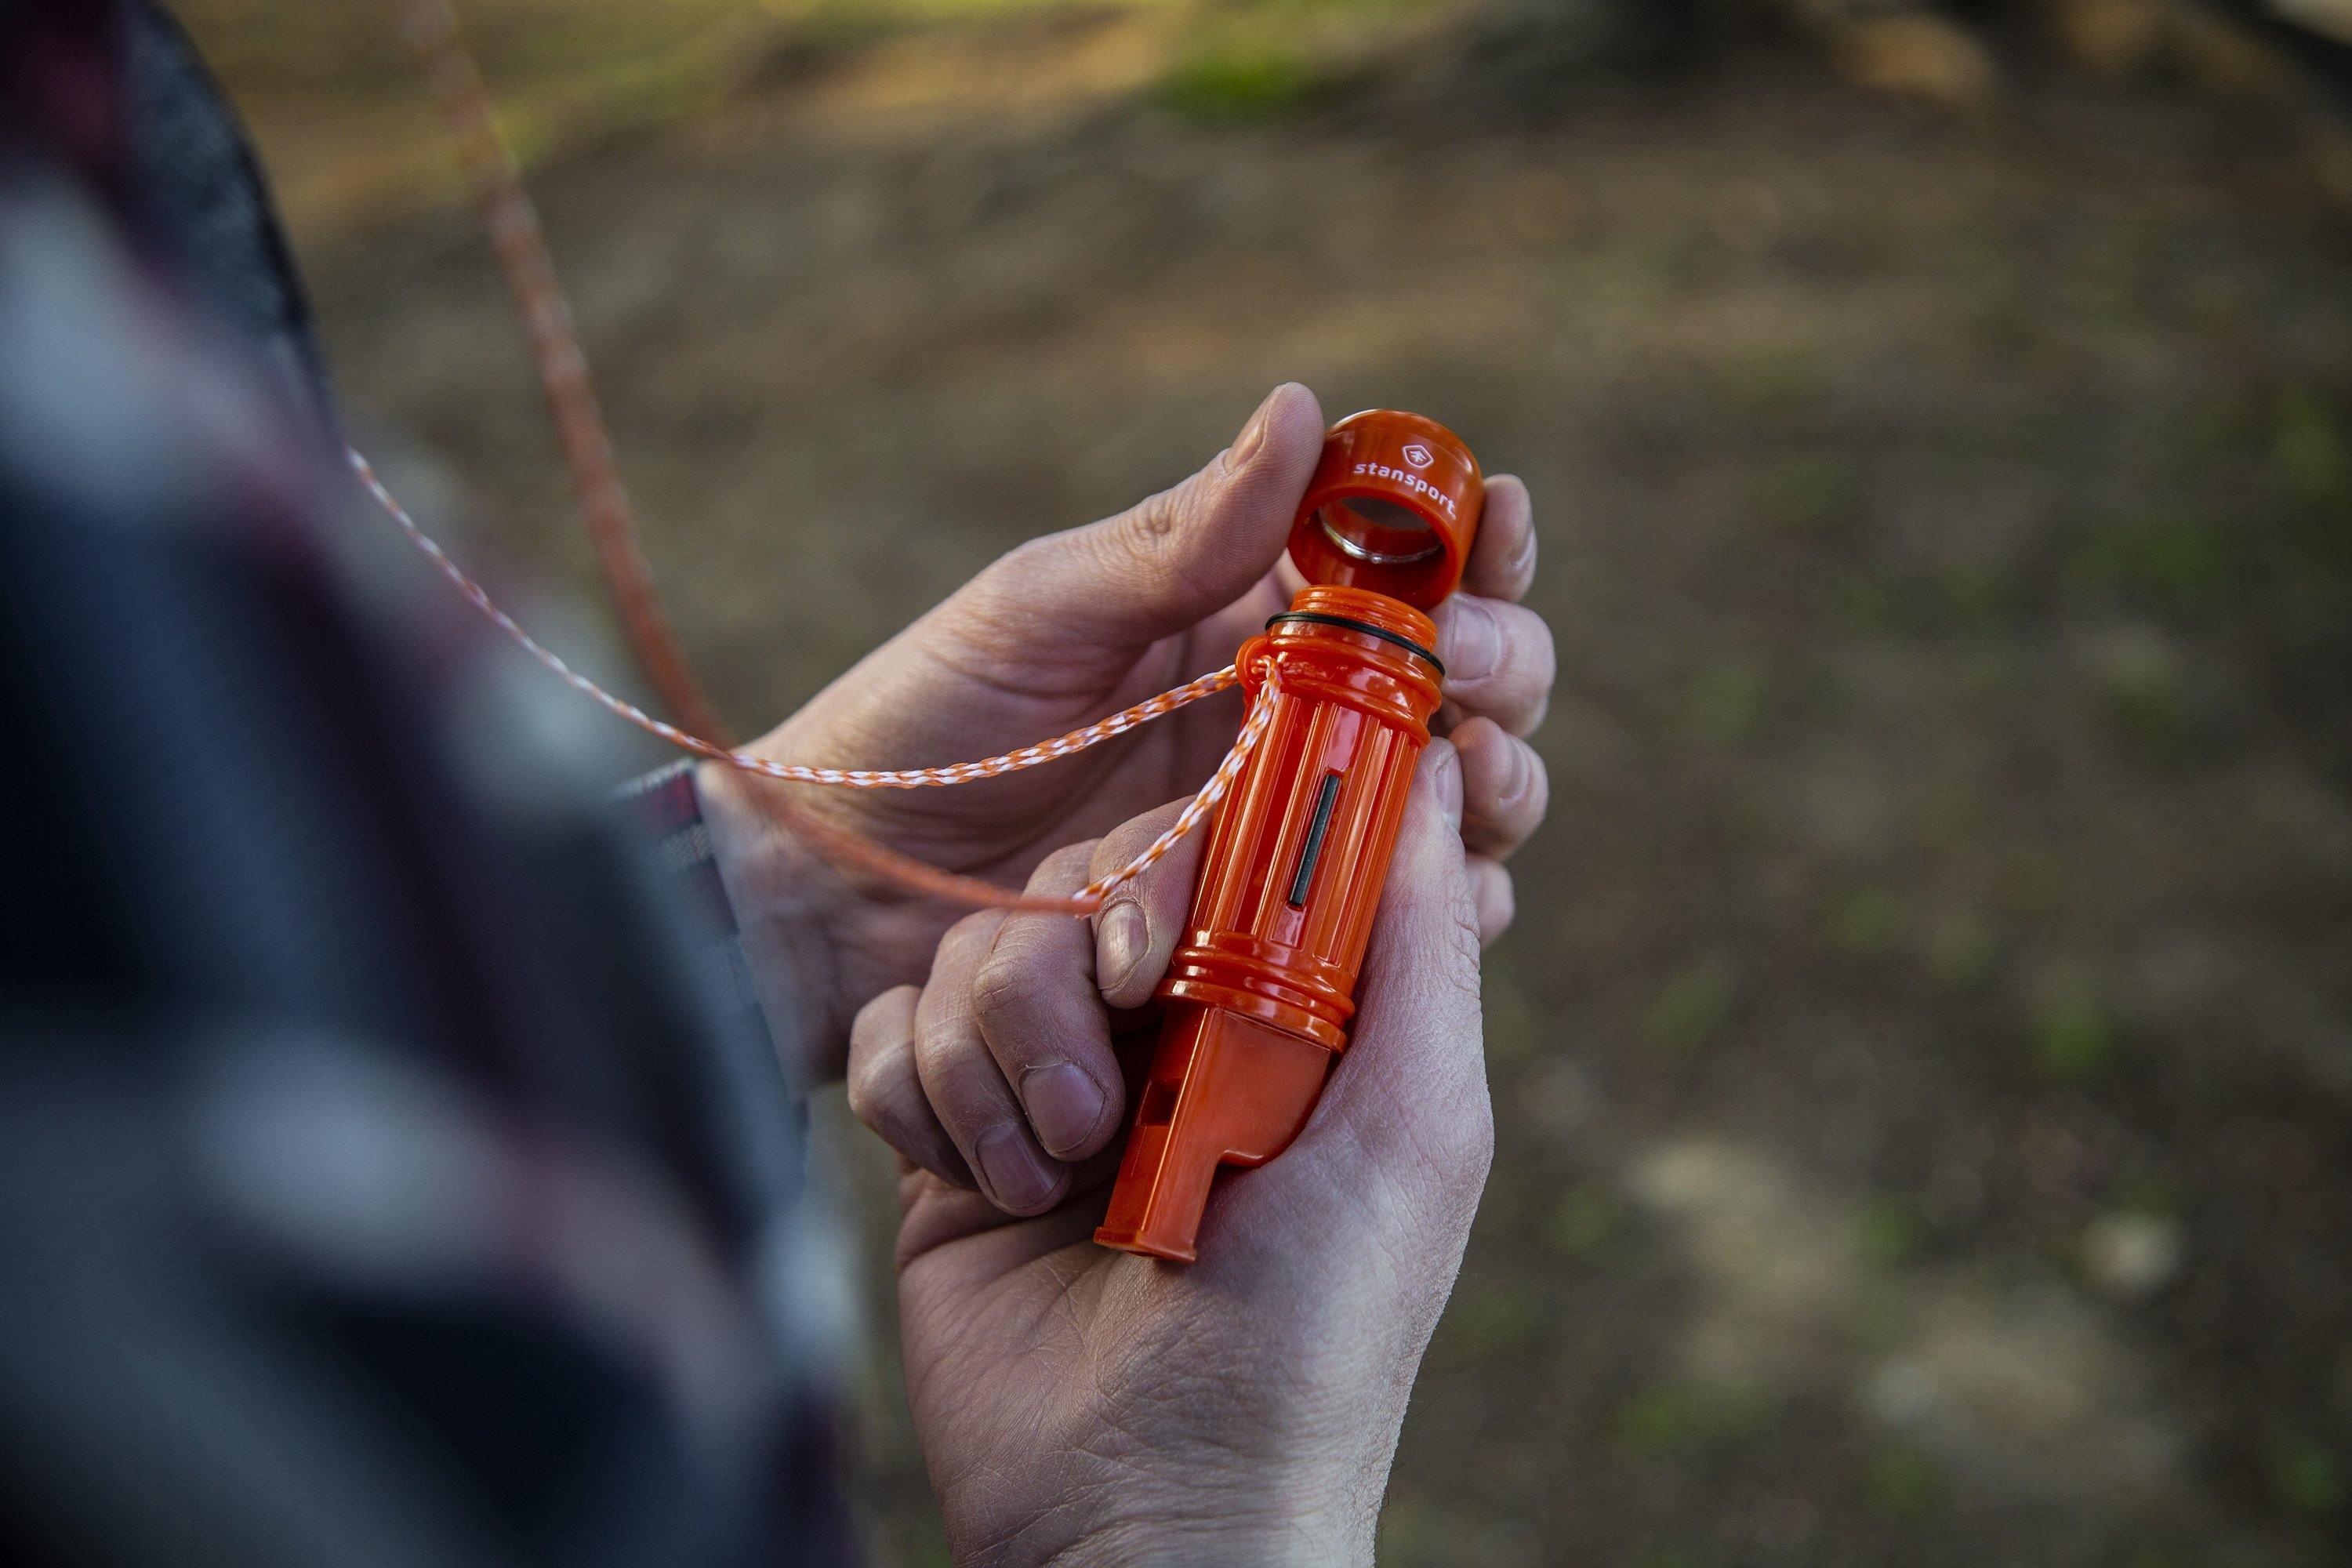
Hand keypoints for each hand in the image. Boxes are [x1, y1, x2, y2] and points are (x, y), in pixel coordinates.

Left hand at [695, 383, 1550, 1077]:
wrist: (828, 896)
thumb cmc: (916, 729)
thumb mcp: (1038, 612)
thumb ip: (1176, 537)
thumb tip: (1305, 411)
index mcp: (1243, 619)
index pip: (1396, 567)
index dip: (1470, 539)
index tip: (1499, 515)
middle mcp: (1282, 724)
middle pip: (1458, 688)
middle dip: (1499, 667)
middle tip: (1468, 674)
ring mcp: (1275, 836)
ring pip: (1446, 809)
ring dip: (1490, 785)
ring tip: (1464, 780)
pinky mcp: (1256, 943)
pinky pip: (1382, 929)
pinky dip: (1436, 912)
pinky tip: (1430, 898)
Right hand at [861, 755, 1491, 1564]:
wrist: (1145, 1510)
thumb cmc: (1308, 1333)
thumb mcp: (1413, 1132)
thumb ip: (1417, 950)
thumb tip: (1435, 775)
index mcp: (1283, 1011)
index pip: (1227, 841)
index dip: (1191, 843)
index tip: (1166, 923)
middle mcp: (1169, 1029)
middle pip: (1083, 875)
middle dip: (1079, 957)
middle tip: (1117, 1058)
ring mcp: (1054, 1079)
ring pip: (978, 943)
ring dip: (999, 1045)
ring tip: (1056, 1172)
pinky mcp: (950, 1137)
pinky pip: (889, 1029)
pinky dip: (920, 1092)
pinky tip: (979, 1184)